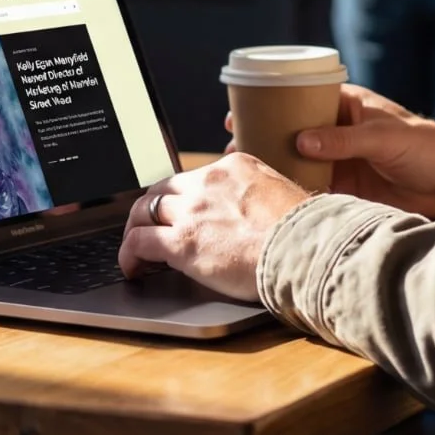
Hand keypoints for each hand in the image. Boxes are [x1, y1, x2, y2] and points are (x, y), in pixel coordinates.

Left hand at [118, 154, 308, 301]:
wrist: (305, 250)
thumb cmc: (305, 233)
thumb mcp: (281, 197)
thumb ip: (257, 199)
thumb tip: (254, 215)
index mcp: (234, 167)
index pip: (193, 178)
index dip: (181, 199)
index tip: (179, 213)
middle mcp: (208, 181)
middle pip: (162, 190)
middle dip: (151, 210)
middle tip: (147, 228)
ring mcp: (192, 210)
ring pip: (143, 211)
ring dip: (135, 230)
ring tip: (136, 250)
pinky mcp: (181, 241)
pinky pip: (138, 242)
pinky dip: (128, 254)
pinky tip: (133, 268)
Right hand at [225, 84, 434, 218]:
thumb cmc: (421, 145)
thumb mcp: (382, 136)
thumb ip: (343, 139)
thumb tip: (302, 141)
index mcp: (344, 107)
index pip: (299, 98)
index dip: (269, 101)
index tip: (241, 108)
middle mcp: (335, 132)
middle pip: (290, 130)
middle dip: (262, 134)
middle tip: (234, 143)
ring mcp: (337, 160)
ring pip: (295, 159)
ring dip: (271, 164)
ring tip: (243, 171)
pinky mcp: (343, 188)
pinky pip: (309, 186)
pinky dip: (291, 190)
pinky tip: (269, 197)